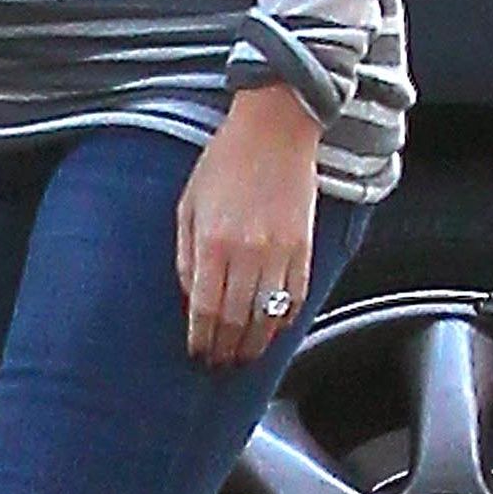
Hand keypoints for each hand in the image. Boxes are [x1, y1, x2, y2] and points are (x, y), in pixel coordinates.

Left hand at [176, 87, 321, 367]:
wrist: (275, 130)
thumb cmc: (226, 162)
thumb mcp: (188, 204)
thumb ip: (187, 256)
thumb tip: (191, 299)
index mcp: (214, 243)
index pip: (206, 310)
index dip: (201, 339)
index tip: (197, 354)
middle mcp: (249, 254)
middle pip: (237, 321)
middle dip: (226, 350)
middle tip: (218, 364)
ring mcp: (281, 254)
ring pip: (268, 318)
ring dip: (254, 345)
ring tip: (242, 357)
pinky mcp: (305, 249)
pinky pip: (296, 299)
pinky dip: (283, 322)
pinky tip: (271, 331)